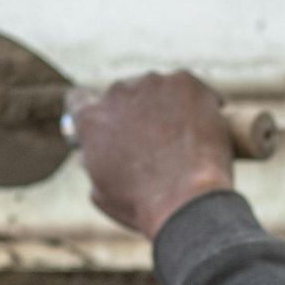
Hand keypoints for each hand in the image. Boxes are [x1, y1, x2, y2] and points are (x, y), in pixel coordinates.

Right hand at [66, 70, 234, 238]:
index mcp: (90, 119)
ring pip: (158, 90)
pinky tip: (203, 130)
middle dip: (136, 113)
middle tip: (155, 139)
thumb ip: (94, 162)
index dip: (94, 111)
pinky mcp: (185, 81)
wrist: (186, 200)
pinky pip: (190, 88)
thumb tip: (94, 152)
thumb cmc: (143, 204)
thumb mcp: (101, 191)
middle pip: (124, 94)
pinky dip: (198, 104)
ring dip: (166, 107)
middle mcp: (116, 93)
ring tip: (183, 140)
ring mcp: (152, 83)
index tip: (108, 121)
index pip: (80, 99)